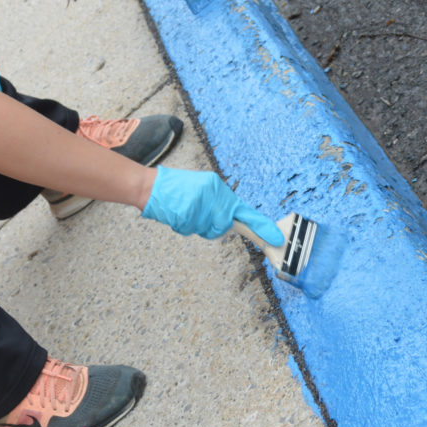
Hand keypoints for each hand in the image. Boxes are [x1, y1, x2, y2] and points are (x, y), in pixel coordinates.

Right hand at [142, 167, 284, 243]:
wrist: (151, 187)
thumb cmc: (177, 188)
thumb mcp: (203, 188)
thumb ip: (219, 203)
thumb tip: (230, 220)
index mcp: (218, 187)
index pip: (244, 210)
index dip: (261, 226)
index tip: (276, 239)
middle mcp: (212, 195)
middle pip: (223, 226)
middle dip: (212, 225)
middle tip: (197, 213)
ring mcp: (199, 205)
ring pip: (208, 229)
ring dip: (197, 225)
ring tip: (185, 210)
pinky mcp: (187, 215)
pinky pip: (192, 230)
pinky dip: (185, 226)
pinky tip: (177, 214)